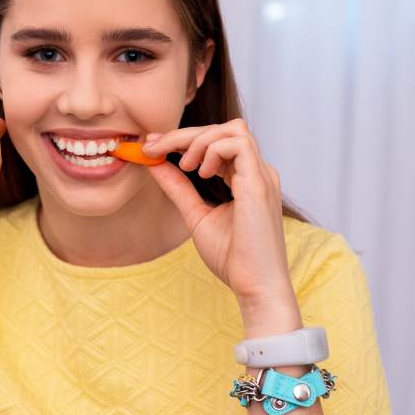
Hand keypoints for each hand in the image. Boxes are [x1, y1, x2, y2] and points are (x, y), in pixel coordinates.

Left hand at [142, 118, 295, 318]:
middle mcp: (257, 172)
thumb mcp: (195, 215)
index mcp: (246, 178)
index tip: (152, 146)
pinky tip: (199, 173)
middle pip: (223, 129)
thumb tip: (154, 164)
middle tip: (153, 148)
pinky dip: (212, 150)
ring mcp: (262, 175)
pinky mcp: (260, 183)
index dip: (183, 138)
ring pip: (232, 129)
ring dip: (199, 140)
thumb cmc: (232, 257)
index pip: (218, 140)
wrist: (254, 285)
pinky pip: (238, 143)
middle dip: (183, 134)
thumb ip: (178, 188)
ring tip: (183, 166)